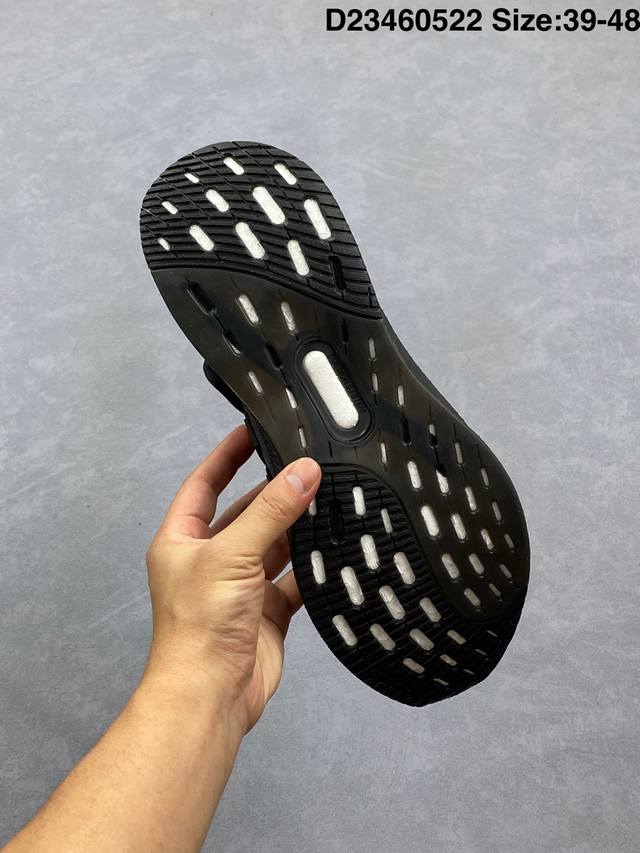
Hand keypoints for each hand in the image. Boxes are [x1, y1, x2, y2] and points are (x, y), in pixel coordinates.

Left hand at [144, 425, 320, 731]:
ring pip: (274, 545)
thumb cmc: (201, 624)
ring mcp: (240, 586)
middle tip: (309, 465)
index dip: (226, 456)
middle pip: (246, 513)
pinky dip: (313, 566)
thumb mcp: (232, 554)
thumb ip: (271, 512)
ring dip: (298, 527)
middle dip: (274, 492)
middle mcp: (210, 559)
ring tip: (330, 497)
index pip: (204, 484)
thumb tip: (304, 471)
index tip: (253, 429)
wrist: (211, 696)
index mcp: (183, 540)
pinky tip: (335, 547)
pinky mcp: (267, 610)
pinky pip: (294, 579)